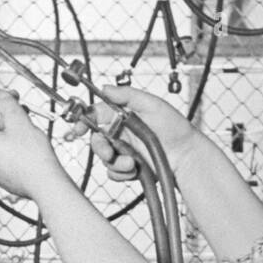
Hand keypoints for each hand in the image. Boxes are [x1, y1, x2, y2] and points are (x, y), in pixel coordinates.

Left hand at [0, 92, 63, 200]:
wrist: (45, 184)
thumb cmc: (33, 159)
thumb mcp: (19, 121)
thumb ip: (7, 104)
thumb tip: (1, 96)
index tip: (2, 93)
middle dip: (1, 113)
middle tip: (15, 104)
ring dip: (7, 126)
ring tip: (23, 119)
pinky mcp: (1, 174)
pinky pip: (1, 152)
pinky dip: (10, 141)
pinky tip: (24, 137)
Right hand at [66, 85, 197, 180]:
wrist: (186, 155)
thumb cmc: (174, 128)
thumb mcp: (152, 104)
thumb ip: (127, 95)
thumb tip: (104, 88)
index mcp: (122, 116)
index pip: (96, 116)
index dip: (82, 122)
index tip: (76, 130)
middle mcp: (121, 133)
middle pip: (97, 141)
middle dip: (100, 148)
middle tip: (109, 152)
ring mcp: (124, 152)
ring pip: (105, 159)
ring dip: (116, 163)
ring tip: (133, 164)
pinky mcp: (129, 169)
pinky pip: (114, 174)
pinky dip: (122, 174)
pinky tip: (136, 170)